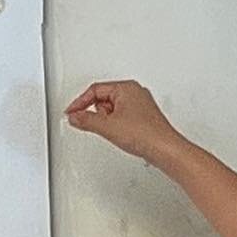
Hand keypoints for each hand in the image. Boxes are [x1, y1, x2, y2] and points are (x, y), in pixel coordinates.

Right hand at [64, 80, 184, 166]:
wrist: (165, 150)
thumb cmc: (146, 134)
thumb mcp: (107, 126)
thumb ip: (86, 120)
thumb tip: (75, 117)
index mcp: (126, 87)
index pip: (95, 90)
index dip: (80, 102)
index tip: (71, 113)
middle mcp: (135, 92)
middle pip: (103, 99)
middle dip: (98, 114)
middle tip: (102, 126)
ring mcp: (140, 105)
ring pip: (112, 110)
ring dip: (108, 122)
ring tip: (118, 133)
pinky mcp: (143, 118)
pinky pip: (122, 118)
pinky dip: (117, 126)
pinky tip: (123, 136)